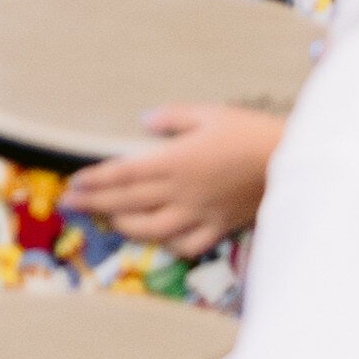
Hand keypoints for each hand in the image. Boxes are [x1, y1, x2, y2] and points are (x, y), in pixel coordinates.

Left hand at [71, 101, 279, 250]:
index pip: (123, 173)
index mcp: (174, 161)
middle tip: (69, 204)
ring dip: (124, 224)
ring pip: (151, 228)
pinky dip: (167, 244)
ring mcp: (199, 213)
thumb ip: (172, 118)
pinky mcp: (218, 227)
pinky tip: (157, 239)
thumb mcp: (208, 113)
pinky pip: (186, 244)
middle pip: (128, 200)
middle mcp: (180, 191)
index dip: (95, 180)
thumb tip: (144, 121)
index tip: (73, 184)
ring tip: (107, 219)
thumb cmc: (249, 131)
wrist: (290, 160)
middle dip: (95, 202)